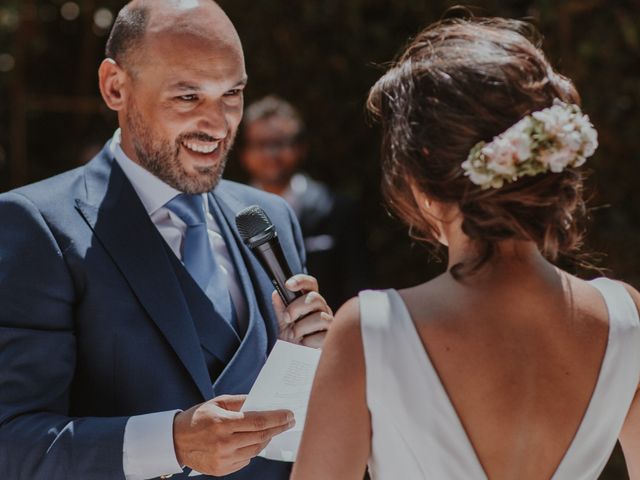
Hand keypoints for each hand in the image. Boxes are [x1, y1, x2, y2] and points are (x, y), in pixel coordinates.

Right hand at [173, 395, 294, 476]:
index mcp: (222, 423)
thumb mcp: (217, 402)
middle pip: (261, 436)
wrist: (175, 441)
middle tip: (289, 421)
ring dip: (267, 439)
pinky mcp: (222, 470)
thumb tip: (262, 401)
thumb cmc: (198, 418)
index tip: (290, 414)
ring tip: (272, 430)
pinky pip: (246, 459)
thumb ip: (240, 401)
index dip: (277, 418)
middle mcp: (224, 443)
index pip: (258, 421)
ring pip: (256, 449)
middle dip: (278, 428)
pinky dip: (253, 449)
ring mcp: (223, 459)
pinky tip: (253, 441)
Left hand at [272, 274, 332, 347]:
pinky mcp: (331, 337)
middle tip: (287, 318)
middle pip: (315, 298)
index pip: (310, 284)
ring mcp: (328, 321)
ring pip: (320, 317)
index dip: (301, 281)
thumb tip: (276, 294)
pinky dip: (309, 340)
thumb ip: (280, 308)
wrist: (296, 358)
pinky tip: (305, 343)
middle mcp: (322, 308)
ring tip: (294, 335)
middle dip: (297, 307)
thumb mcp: (283, 321)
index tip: (288, 285)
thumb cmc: (292, 337)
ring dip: (302, 327)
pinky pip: (323, 334)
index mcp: (310, 301)